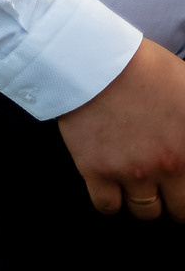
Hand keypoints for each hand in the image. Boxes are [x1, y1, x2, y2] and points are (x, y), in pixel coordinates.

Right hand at [57, 37, 184, 219]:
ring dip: (143, 200)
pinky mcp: (97, 170)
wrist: (93, 59)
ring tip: (136, 183)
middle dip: (173, 200)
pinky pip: (107, 205)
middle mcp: (168, 166)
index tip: (180, 184)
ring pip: (145, 211)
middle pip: (178, 210)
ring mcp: (132, 171)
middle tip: (164, 188)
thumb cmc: (144, 68)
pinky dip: (111, 200)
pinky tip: (111, 185)